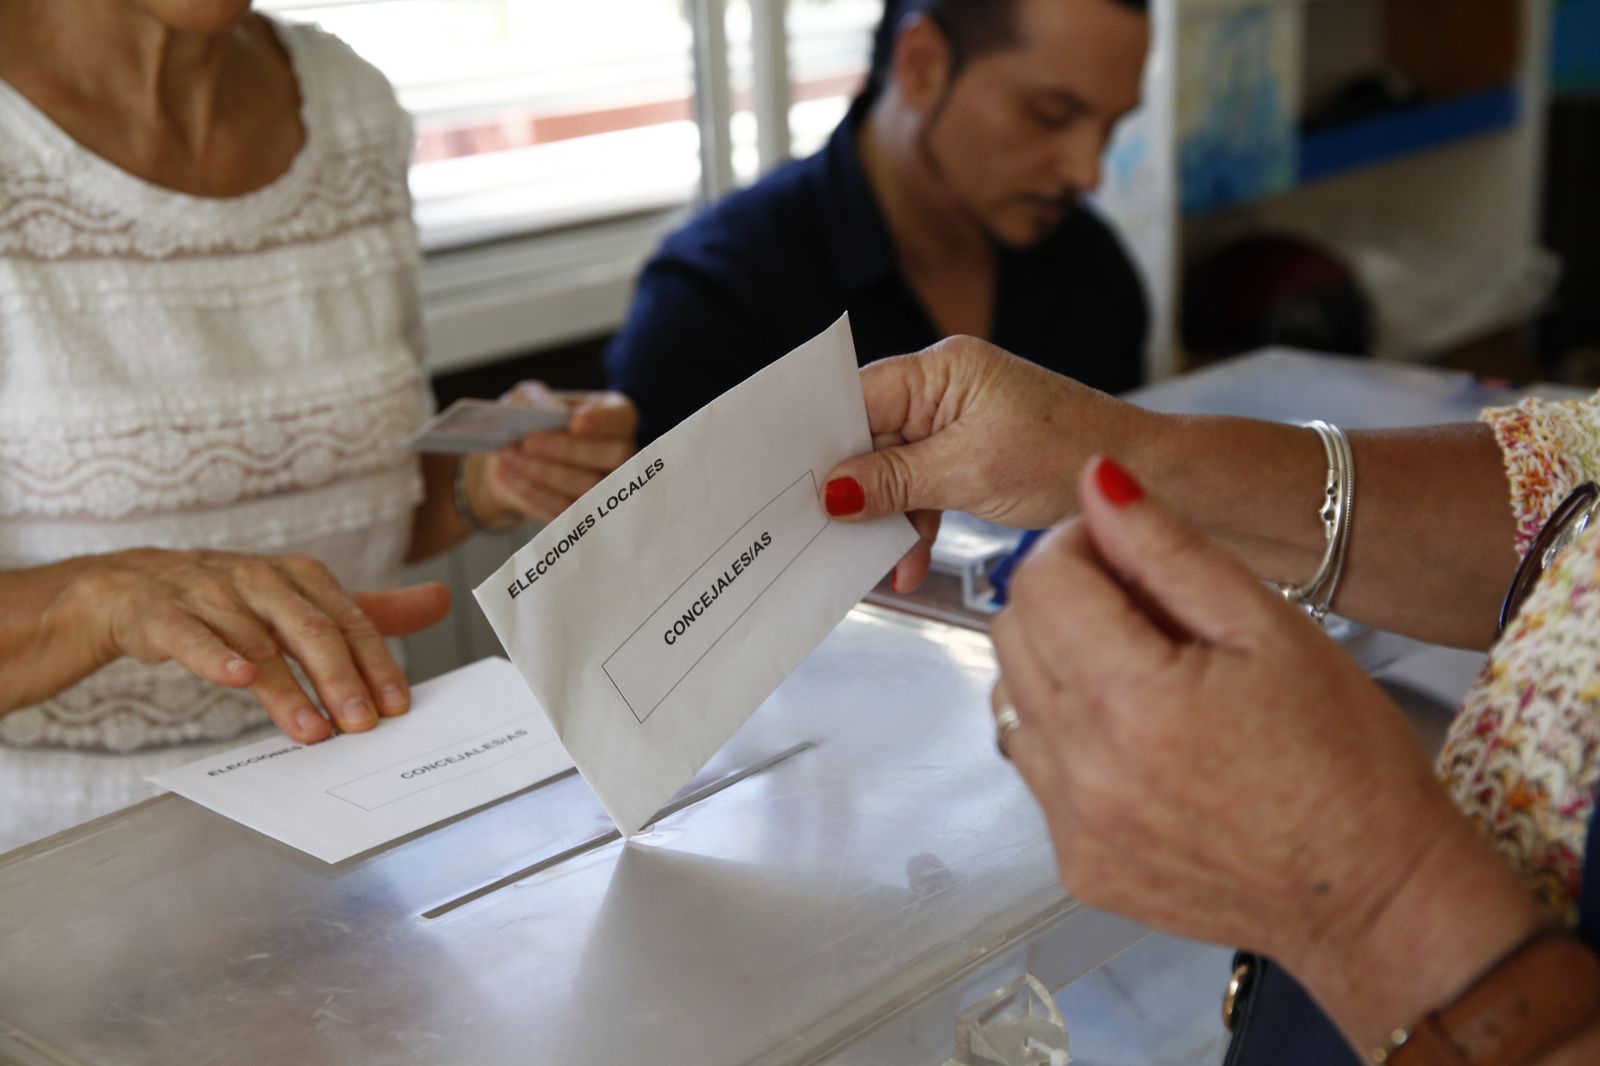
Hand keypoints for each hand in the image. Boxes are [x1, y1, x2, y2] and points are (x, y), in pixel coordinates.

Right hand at [71, 549, 449, 744]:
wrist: (135, 586)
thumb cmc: (234, 599)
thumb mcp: (305, 599)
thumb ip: (370, 610)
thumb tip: (440, 600)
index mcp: (300, 577)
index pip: (350, 622)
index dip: (376, 663)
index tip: (397, 706)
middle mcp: (260, 580)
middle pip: (310, 630)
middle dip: (340, 678)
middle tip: (362, 724)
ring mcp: (210, 594)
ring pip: (256, 642)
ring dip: (287, 689)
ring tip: (314, 731)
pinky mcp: (163, 614)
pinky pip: (192, 636)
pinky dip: (215, 657)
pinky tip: (238, 680)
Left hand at [475, 383, 638, 524]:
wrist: (511, 457)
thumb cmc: (529, 420)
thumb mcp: (528, 399)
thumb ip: (537, 401)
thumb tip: (551, 415)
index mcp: (615, 416)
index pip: (622, 417)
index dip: (602, 421)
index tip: (574, 423)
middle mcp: (621, 453)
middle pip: (615, 455)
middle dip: (570, 450)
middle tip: (528, 443)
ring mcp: (607, 488)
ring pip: (589, 486)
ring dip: (545, 472)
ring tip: (509, 457)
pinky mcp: (585, 513)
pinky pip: (568, 509)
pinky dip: (535, 492)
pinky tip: (509, 475)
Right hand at [819, 336, 1150, 590]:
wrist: (1144, 477)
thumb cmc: (1067, 456)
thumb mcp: (969, 472)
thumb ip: (893, 480)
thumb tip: (830, 491)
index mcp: (940, 371)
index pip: (855, 397)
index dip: (820, 440)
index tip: (790, 482)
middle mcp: (943, 388)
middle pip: (869, 436)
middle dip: (852, 490)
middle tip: (823, 533)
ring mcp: (956, 420)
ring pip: (894, 468)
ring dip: (887, 517)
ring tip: (885, 564)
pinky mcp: (970, 451)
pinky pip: (922, 485)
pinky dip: (916, 522)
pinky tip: (911, 559)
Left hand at [992, 456, 1542, 1044]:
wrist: (1373, 898)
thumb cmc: (1344, 761)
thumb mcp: (1271, 626)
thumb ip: (1167, 547)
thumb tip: (1095, 480)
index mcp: (1132, 699)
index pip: (1041, 579)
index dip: (1079, 547)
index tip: (1125, 554)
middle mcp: (1084, 768)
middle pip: (1012, 632)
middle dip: (1066, 601)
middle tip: (1146, 614)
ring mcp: (1072, 825)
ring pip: (1011, 698)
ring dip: (1059, 668)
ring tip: (1147, 681)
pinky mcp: (1076, 864)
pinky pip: (1035, 768)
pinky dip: (1068, 738)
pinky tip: (1140, 743)